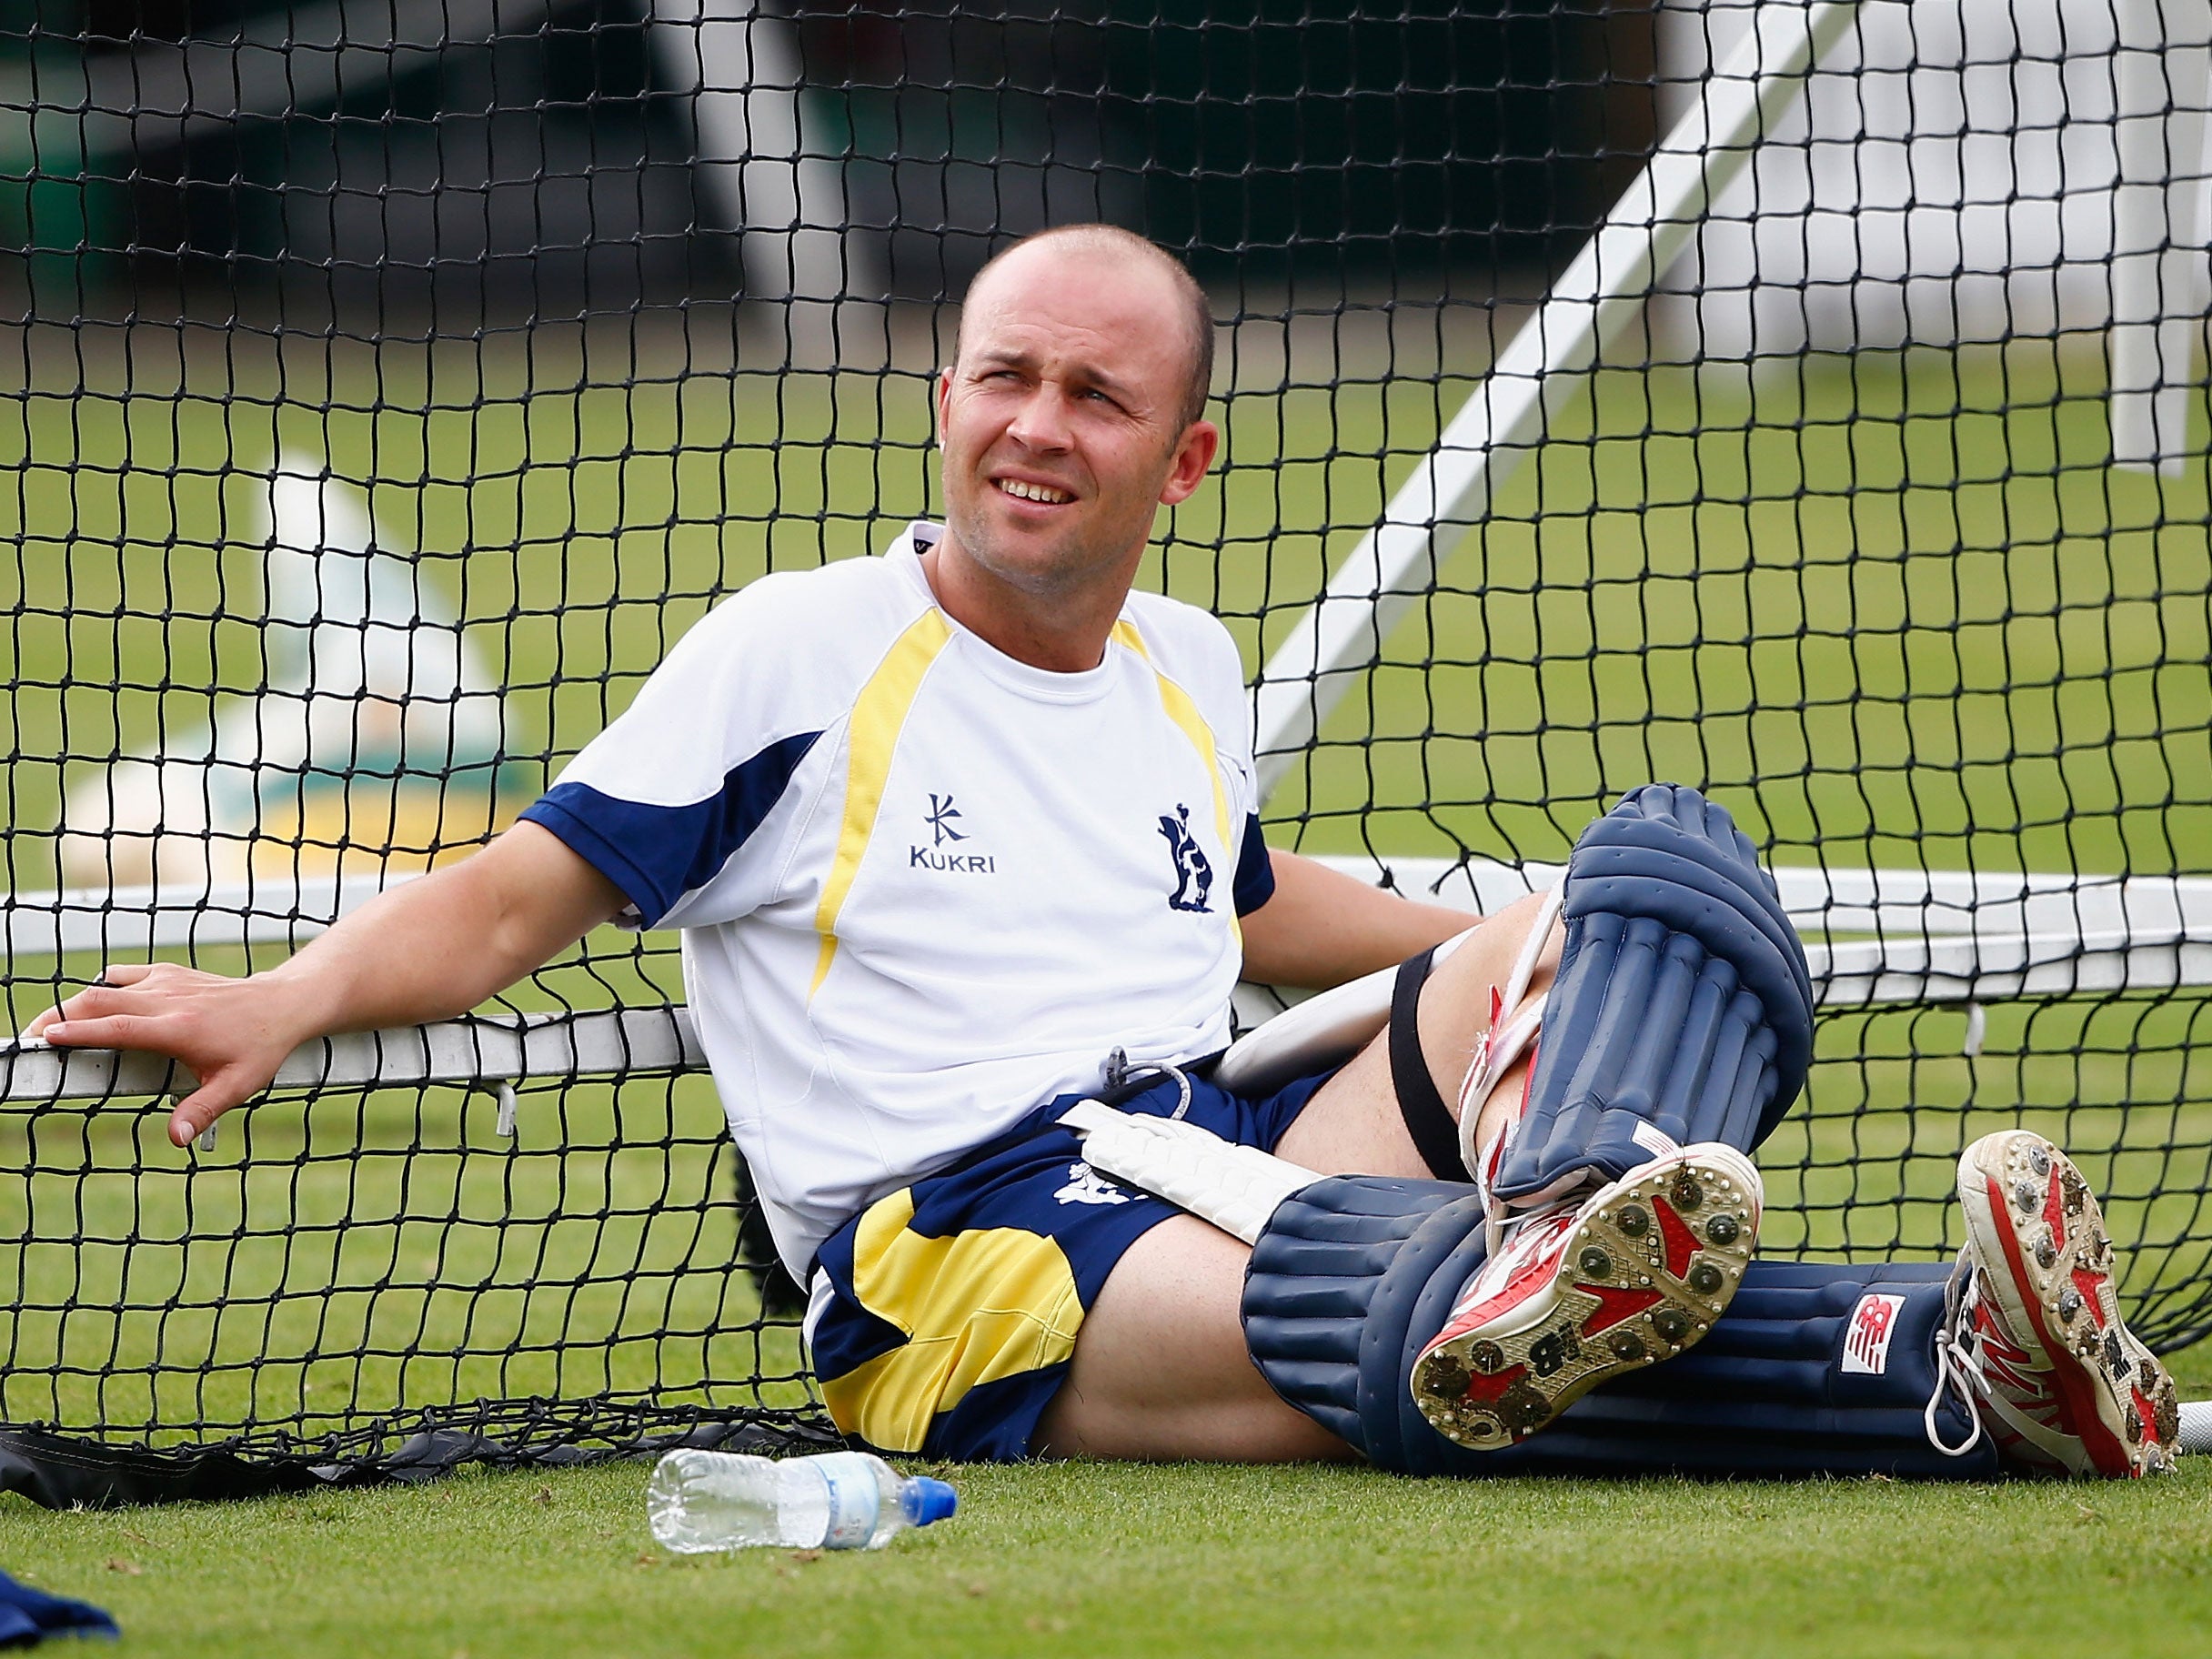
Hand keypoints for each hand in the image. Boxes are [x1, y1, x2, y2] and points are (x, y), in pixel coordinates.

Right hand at [28, 963, 312, 1147]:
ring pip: (104, 986)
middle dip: (58, 1018)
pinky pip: (122, 975)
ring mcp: (166, 982)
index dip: (79, 1032)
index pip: (118, 1028)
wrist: (282, 1004)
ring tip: (50, 1028)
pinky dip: (101, 989)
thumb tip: (176, 1140)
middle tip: (32, 1040)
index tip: (46, 1039)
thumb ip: (203, 1112)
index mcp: (179, 1028)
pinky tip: (94, 1008)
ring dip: (73, 1004)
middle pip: (98, 1001)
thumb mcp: (237, 1085)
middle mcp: (168, 999)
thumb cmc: (259, 1047)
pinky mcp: (167, 972)